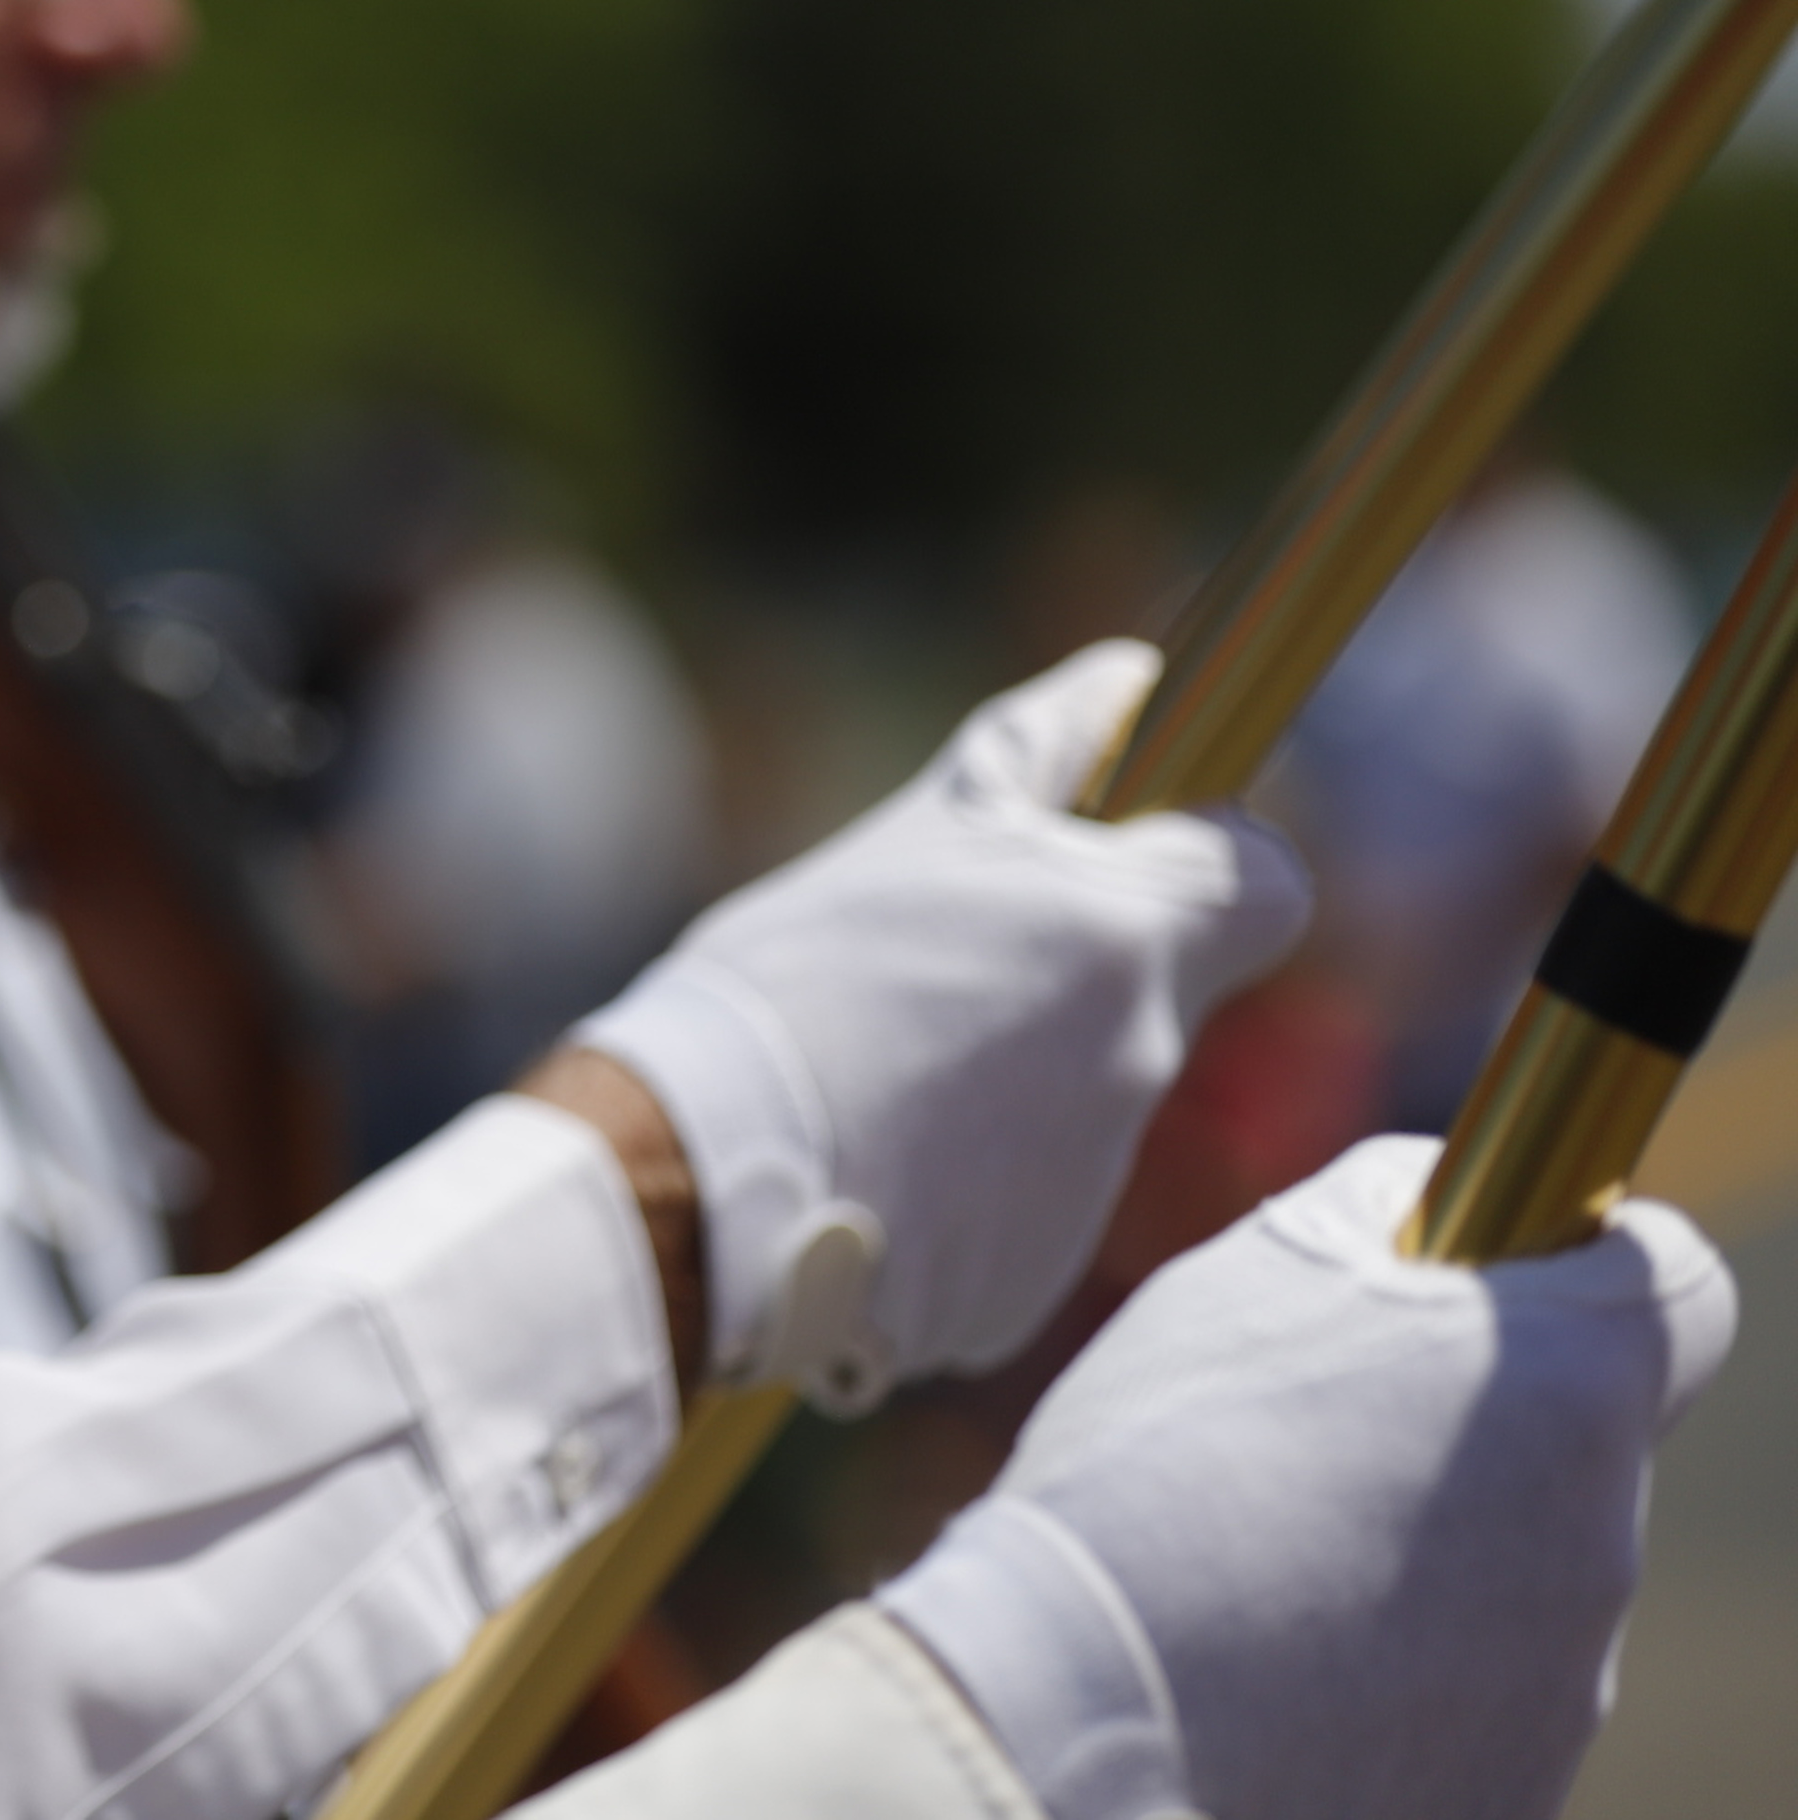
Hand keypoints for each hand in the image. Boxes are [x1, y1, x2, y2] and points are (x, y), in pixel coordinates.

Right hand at [572, 641, 1307, 1399]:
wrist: (693, 1181)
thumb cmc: (796, 978)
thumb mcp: (923, 831)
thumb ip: (1045, 760)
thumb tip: (1131, 677)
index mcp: (1124, 936)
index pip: (1267, 886)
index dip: (1209, 866)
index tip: (1132, 856)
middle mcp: (1138, 1057)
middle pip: (1152, 997)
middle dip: (1069, 976)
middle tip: (938, 968)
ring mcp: (1089, 1182)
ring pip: (1076, 1102)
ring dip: (1002, 1079)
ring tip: (868, 1071)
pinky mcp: (1026, 1283)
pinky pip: (1013, 1209)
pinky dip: (957, 1185)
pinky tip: (859, 1161)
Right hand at [880, 1137, 1734, 1819]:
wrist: (1084, 1715)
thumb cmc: (1160, 1469)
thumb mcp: (1261, 1265)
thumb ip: (1385, 1209)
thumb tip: (1436, 1209)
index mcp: (1566, 1386)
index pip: (1679, 1288)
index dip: (1589, 1266)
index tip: (1489, 1277)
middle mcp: (1604, 1539)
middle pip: (1571, 1444)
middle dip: (1463, 1426)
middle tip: (1303, 1437)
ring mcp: (1568, 1686)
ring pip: (1517, 1574)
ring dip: (1421, 1552)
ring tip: (1259, 1563)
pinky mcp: (1516, 1790)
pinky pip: (1475, 1693)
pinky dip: (1395, 1673)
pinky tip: (1269, 1661)